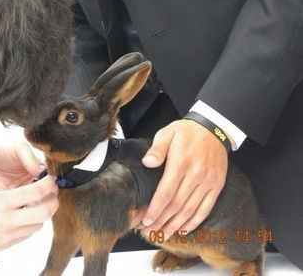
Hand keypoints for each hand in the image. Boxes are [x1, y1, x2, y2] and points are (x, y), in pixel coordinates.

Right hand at [0, 175, 58, 267]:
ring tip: (39, 204)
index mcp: (2, 203)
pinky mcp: (4, 246)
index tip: (50, 179)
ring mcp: (8, 236)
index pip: (36, 192)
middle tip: (52, 193)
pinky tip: (25, 217)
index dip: (48, 184)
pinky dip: (31, 225)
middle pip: (45, 212)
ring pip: (38, 226)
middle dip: (53, 200)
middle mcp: (8, 221)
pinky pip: (26, 235)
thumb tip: (9, 181)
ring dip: (43, 214)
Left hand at [140, 119, 227, 240]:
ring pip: (190, 210)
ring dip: (175, 226)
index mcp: (181, 163)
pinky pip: (205, 209)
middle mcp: (196, 175)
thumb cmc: (186, 132)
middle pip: (176, 206)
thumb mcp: (167, 133)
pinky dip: (194, 222)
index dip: (155, 210)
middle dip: (161, 222)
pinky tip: (183, 229)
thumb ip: (157, 149)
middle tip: (149, 232)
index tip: (145, 221)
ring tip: (162, 235)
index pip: (166, 193)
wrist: (213, 128)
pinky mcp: (216, 186)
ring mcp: (208, 182)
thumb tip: (147, 162)